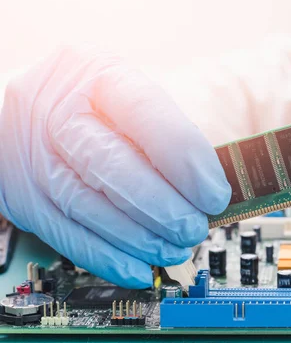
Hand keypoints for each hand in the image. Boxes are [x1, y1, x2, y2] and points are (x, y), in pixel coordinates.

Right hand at [0, 47, 230, 287]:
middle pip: (110, 164)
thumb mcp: (132, 96)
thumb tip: (210, 191)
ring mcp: (33, 156)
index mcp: (96, 74)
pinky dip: (106, 258)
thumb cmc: (101, 106)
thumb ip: (169, 132)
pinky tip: (139, 268)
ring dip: (139, 238)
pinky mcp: (24, 196)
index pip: (145, 111)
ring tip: (176, 249)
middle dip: (162, 207)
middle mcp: (56, 111)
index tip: (214, 195)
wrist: (35, 110)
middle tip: (195, 228)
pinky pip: (64, 234)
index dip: (184, 157)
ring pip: (86, 205)